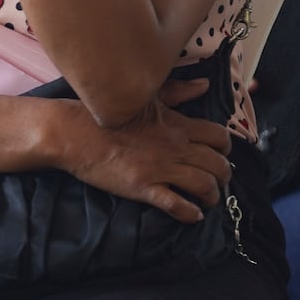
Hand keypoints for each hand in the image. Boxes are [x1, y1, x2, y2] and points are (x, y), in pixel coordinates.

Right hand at [58, 93, 231, 223]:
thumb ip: (178, 92)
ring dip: (211, 196)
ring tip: (206, 200)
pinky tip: (192, 215)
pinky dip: (191, 214)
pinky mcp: (143, 187)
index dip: (226, 149)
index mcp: (177, 125)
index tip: (219, 154)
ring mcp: (160, 168)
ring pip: (204, 186)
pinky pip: (177, 205)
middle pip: (218, 165)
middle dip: (223, 176)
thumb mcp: (146, 98)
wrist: (74, 132)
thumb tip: (204, 84)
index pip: (219, 137)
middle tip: (216, 181)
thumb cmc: (106, 113)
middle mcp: (174, 147)